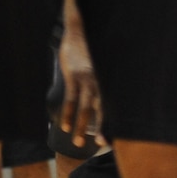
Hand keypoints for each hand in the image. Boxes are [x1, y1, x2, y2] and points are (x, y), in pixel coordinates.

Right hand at [57, 28, 106, 149]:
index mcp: (107, 81)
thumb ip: (102, 83)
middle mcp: (100, 82)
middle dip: (102, 128)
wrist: (79, 32)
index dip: (111, 123)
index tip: (111, 140)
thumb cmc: (89, 53)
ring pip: (85, 108)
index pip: (111, 106)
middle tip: (101, 144)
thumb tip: (104, 100)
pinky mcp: (73, 76)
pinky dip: (68, 114)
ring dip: (81, 127)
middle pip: (102, 110)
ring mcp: (86, 79)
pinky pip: (71, 99)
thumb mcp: (99, 67)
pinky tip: (65, 126)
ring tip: (78, 142)